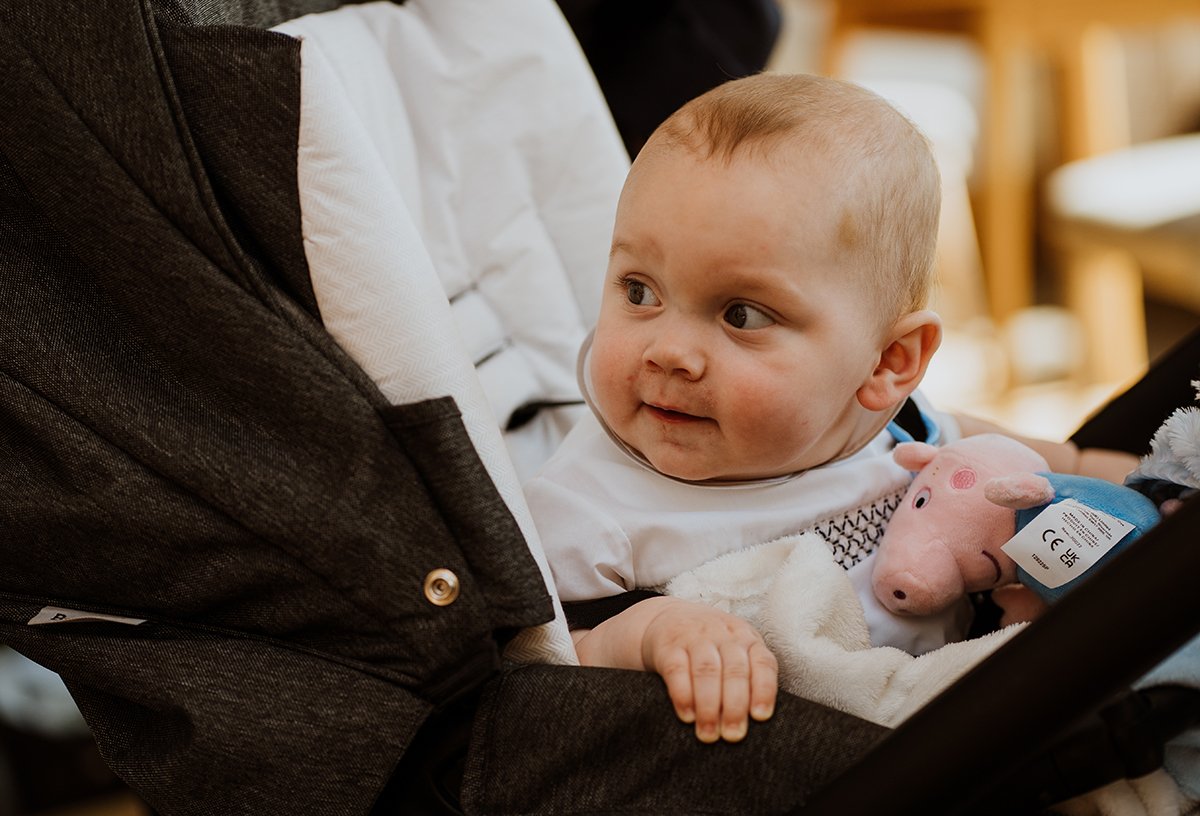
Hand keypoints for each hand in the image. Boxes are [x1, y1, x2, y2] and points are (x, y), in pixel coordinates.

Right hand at [640, 598, 777, 742]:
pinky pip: (677, 670)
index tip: (760, 717)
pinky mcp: (668, 647)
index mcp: (746, 637)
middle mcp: (723, 634)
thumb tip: (757, 722)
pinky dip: (683, 696)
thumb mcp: (735, 650)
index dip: (764, 690)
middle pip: (735, 670)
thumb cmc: (711, 646)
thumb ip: (748, 677)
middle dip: (735, 707)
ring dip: (709, 706)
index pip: (762, 662)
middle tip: (733, 735)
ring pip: (707, 671)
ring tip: (709, 733)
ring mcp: (694, 638)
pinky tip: (687, 716)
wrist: (668, 619)